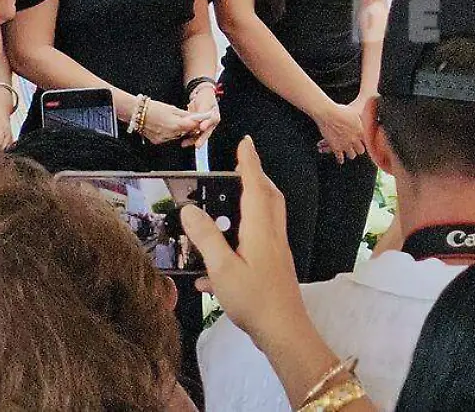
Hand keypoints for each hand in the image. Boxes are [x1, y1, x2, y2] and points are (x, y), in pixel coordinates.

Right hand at [137, 101, 217, 145]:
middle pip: (185, 132)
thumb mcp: (172, 108)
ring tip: (171, 121)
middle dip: (187, 127)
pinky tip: (164, 126)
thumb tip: (195, 117)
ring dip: (178, 130)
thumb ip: (185, 115)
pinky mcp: (157, 141)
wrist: (136, 113)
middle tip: (185, 120)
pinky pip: (168, 138)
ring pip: (177, 136)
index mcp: (176, 124)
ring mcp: (164, 139)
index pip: (193, 127)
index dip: (197, 123)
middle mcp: (171, 134)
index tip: (199, 120)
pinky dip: (169, 133)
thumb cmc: (152, 108)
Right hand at [184, 137, 303, 341]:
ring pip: (266, 218)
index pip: (255, 186)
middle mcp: (272, 234)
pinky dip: (242, 239)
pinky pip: (258, 242)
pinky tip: (214, 266)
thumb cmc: (254, 299)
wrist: (284, 331)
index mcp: (260, 229)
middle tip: (240, 168)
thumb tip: (189, 209)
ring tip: (230, 203)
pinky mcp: (274, 267)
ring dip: (251, 204)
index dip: (249, 163)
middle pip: (268, 197)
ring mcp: (275, 251)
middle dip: (256, 179)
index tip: (245, 142)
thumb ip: (206, 238)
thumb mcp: (222, 268)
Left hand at [186, 83, 220, 148]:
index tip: (202, 127)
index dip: (207, 124)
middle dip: (201, 139)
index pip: (212, 120)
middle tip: (198, 145)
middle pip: (206, 132)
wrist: (201, 96)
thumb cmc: (206, 98)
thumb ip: (203, 111)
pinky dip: (188, 137)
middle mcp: (209, 123)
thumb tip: (200, 121)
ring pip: (198, 135)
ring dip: (192, 140)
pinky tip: (183, 140)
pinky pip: (192, 133)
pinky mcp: (196, 127)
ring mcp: (203, 126)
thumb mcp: (206, 102)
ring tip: (185, 143)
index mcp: (214, 116)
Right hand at [310, 101, 367, 161]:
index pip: (367, 142)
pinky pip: (340, 158)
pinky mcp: (336, 148)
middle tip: (357, 148)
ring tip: (350, 153)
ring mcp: (345, 145)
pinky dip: (340, 159)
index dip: (365, 142)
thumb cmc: (340, 110)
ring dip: (350, 154)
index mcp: (361, 131)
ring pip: (352, 155)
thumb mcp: (355, 113)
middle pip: (361, 150)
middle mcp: (355, 139)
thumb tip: (368, 113)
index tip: (365, 142)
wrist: (328, 114)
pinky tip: (340, 159)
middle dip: (358, 149)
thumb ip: (361, 118)